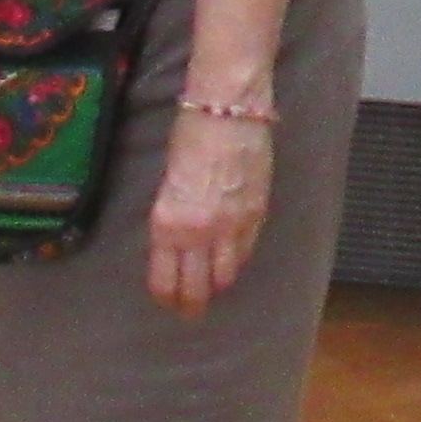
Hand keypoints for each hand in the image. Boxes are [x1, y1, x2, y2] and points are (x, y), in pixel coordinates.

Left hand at [147, 106, 274, 315]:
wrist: (228, 109)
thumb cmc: (191, 134)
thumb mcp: (168, 181)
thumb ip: (172, 216)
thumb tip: (177, 240)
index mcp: (166, 223)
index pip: (164, 279)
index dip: (166, 296)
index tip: (168, 302)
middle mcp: (197, 232)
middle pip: (195, 288)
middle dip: (191, 304)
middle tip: (191, 312)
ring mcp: (230, 227)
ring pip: (224, 276)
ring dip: (216, 286)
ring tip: (213, 289)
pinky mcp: (256, 216)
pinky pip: (245, 253)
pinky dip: (236, 262)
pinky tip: (231, 262)